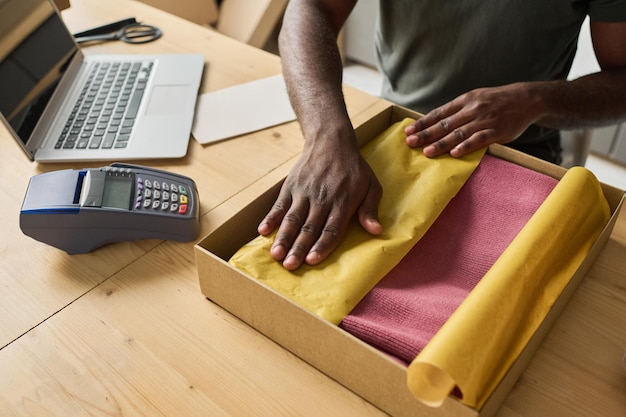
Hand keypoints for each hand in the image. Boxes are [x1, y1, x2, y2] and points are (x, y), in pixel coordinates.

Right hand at [257, 141, 382, 270]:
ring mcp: (304, 193)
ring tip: (276, 255)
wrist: (331, 141)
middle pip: (309, 228)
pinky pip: (280, 205)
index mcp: (342, 202)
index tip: (312, 260)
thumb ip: (370, 210)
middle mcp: (322, 199)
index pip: (331, 229)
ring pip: (293, 219)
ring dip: (284, 238)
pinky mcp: (292, 186)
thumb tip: (376, 231)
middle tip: (290, 266)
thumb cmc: (354, 168)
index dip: (322, 246)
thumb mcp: (371, 185)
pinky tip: (263, 231)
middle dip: (299, 248)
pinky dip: (271, 218)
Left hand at [405, 83, 540, 156]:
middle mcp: (473, 109)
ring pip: (459, 133)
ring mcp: (485, 120)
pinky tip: (454, 153)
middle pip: (445, 124)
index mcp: (465, 100)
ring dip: (441, 143)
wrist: (527, 99)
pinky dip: (465, 146)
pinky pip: (479, 140)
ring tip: (427, 152)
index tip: (409, 131)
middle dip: (426, 134)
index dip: (423, 122)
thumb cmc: (497, 100)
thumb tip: (437, 122)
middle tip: (410, 143)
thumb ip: (458, 110)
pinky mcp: (497, 131)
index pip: (439, 113)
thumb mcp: (476, 98)